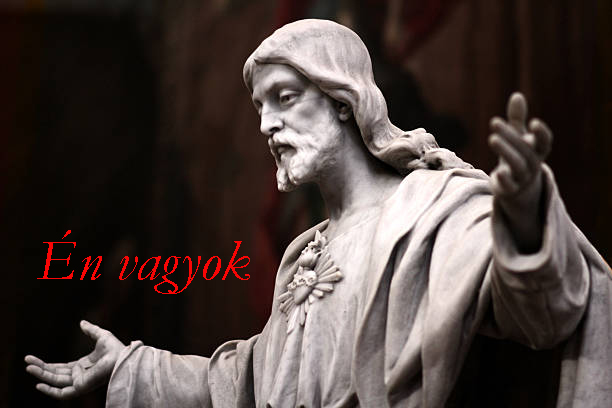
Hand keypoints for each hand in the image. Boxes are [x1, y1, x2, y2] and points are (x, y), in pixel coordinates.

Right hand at [25, 320, 124, 399]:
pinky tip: (39, 384)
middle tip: (27, 362)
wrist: (122, 357)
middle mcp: (80, 375)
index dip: (47, 365)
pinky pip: (62, 394)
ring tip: (29, 368)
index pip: (61, 368)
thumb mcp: (101, 335)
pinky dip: (50, 391)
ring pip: (55, 381)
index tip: (34, 360)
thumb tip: (82, 322)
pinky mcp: (81, 388)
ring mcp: (79, 382)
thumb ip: (91, 330)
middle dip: (41, 369)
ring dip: (42, 375)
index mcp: (83, 366)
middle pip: (55, 374)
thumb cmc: (116, 348)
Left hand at [488, 92, 552, 251]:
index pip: (545, 143)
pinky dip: (504, 180)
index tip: (534, 123)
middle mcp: (532, 165)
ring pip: (517, 165)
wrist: (517, 190)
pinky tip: (497, 173)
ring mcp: (521, 179)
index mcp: (537, 151)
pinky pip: (509, 186)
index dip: (541, 134)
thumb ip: (517, 119)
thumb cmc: (518, 157)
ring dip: (506, 151)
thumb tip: (517, 95)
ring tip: (492, 138)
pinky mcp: (509, 190)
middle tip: (494, 122)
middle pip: (525, 151)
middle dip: (511, 136)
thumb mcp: (518, 139)